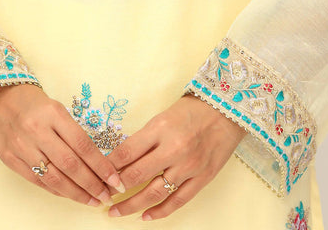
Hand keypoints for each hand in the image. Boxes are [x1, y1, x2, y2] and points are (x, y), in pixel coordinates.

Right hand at [0, 83, 125, 207]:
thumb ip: (73, 132)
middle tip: (107, 196)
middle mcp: (37, 130)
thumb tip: (96, 162)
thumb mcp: (56, 108)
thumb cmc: (33, 102)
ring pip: (54, 177)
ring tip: (92, 200)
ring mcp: (21, 146)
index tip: (115, 179)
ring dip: (76, 193)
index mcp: (53, 113)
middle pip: (70, 164)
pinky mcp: (10, 159)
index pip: (83, 145)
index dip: (101, 166)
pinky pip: (37, 180)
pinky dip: (56, 190)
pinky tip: (69, 194)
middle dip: (92, 184)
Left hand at [104, 93, 246, 220]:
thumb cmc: (192, 110)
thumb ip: (144, 138)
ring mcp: (189, 166)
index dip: (109, 166)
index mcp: (160, 128)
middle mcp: (174, 148)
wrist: (228, 111)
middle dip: (116, 188)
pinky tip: (145, 216)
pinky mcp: (202, 178)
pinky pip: (178, 200)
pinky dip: (160, 211)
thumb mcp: (163, 116)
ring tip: (116, 211)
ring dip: (132, 205)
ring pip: (155, 192)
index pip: (127, 151)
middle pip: (137, 174)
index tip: (99, 174)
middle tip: (102, 195)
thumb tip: (121, 159)